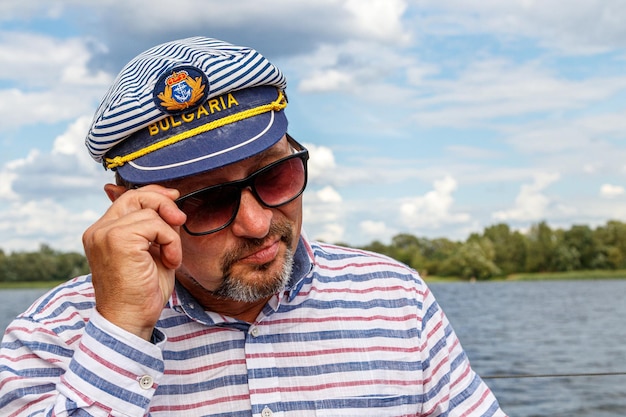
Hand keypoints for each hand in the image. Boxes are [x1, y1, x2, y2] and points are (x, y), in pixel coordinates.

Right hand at [82, 184, 186, 340]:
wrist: (130, 320)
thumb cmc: (142, 292)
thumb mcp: (152, 252)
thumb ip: (156, 227)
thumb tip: (170, 204)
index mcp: (103, 233)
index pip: (127, 198)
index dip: (153, 194)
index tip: (173, 198)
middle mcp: (99, 231)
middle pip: (135, 196)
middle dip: (163, 203)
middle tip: (180, 220)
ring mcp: (105, 234)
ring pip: (150, 213)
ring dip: (170, 235)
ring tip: (170, 258)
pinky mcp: (118, 240)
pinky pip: (156, 225)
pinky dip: (171, 242)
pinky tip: (169, 261)